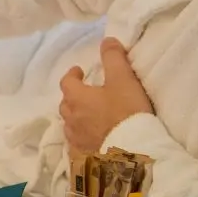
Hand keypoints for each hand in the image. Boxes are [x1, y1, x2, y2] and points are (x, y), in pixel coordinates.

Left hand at [58, 38, 154, 156]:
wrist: (132, 153)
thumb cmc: (126, 112)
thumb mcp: (123, 79)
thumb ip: (113, 58)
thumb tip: (106, 40)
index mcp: (77, 98)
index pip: (67, 82)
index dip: (72, 75)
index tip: (79, 71)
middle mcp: (70, 119)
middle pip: (65, 104)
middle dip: (73, 97)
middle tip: (86, 93)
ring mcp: (75, 140)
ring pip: (70, 125)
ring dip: (76, 118)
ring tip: (89, 116)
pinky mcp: (83, 156)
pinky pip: (77, 144)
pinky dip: (82, 137)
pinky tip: (92, 139)